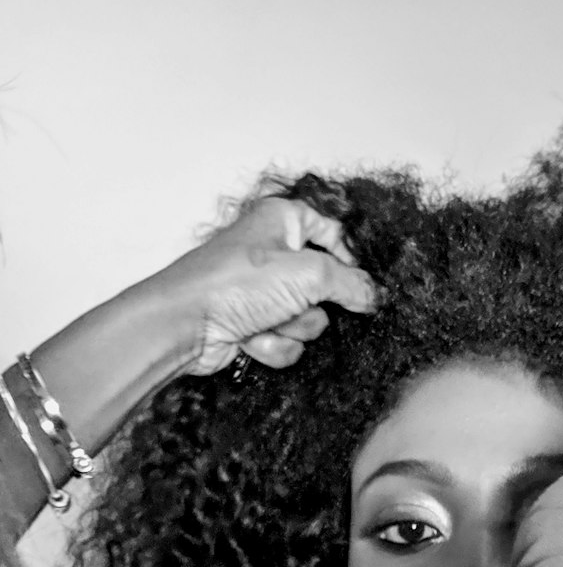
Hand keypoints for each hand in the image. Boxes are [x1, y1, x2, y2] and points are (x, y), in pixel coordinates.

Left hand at [159, 198, 377, 376]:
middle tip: (295, 302)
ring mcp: (264, 292)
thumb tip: (374, 294)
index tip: (360, 282)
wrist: (184, 324)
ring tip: (264, 321)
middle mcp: (274, 252)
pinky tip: (249, 338)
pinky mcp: (255, 324)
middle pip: (326, 285)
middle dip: (313, 305)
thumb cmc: (234, 284)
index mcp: (283, 221)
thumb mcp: (308, 274)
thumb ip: (351, 283)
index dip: (348, 257)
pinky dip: (273, 345)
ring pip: (309, 319)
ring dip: (292, 329)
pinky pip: (288, 340)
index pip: (332, 231)